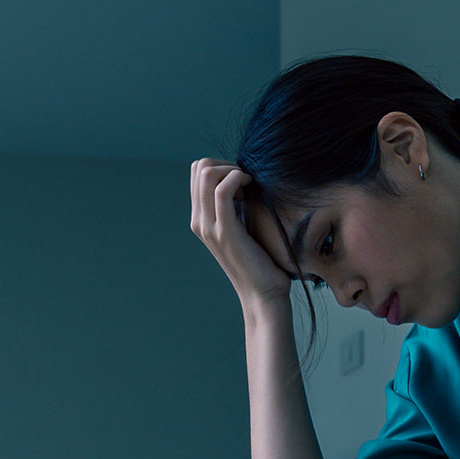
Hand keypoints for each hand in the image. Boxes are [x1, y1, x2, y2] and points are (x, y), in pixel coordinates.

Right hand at [189, 158, 293, 307]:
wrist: (263, 293)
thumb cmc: (260, 260)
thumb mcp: (242, 227)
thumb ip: (234, 206)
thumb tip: (242, 179)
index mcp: (200, 218)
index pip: (197, 171)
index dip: (222, 166)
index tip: (242, 183)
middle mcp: (199, 221)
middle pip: (199, 167)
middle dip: (226, 164)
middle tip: (247, 183)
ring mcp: (208, 226)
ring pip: (206, 173)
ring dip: (232, 170)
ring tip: (248, 186)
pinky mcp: (224, 231)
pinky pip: (222, 189)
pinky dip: (238, 178)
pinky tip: (251, 188)